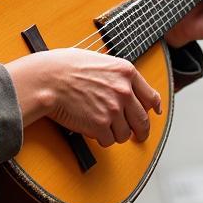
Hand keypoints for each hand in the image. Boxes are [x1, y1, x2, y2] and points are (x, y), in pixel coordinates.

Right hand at [5, 49, 161, 147]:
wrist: (49, 79)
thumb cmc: (67, 67)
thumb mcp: (100, 61)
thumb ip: (118, 76)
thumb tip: (129, 89)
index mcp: (126, 72)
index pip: (151, 96)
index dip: (153, 108)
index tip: (153, 113)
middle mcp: (124, 91)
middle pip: (142, 121)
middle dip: (140, 131)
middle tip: (137, 136)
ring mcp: (113, 109)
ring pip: (125, 134)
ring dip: (115, 134)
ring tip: (102, 127)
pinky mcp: (100, 125)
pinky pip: (108, 141)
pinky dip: (100, 138)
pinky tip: (91, 129)